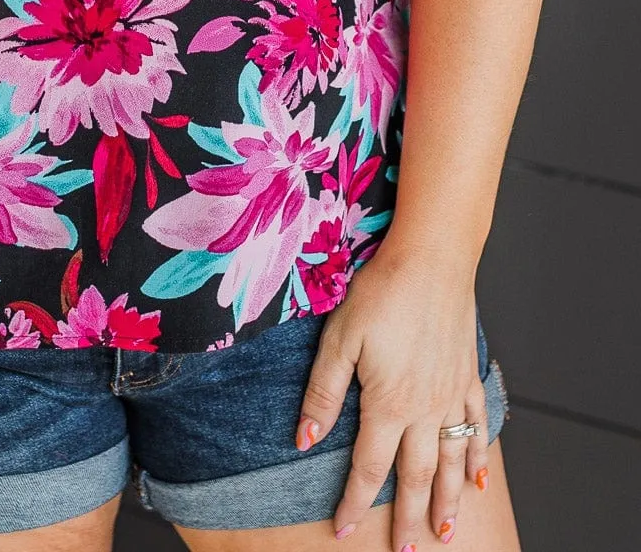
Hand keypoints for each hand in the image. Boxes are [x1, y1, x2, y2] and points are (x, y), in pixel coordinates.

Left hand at [296, 243, 489, 548]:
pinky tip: (479, 479)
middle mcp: (425, 408)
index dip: (353, 502)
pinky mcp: (467, 375)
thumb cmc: (381, 291)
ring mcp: (451, 394)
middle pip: (416, 476)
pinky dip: (479, 457)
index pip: (368, 467)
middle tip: (404, 551)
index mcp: (389, 403)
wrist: (432, 258)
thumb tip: (302, 441)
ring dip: (447, 500)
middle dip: (407, 517)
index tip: (342, 529)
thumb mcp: (339, 339)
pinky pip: (477, 426)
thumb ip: (323, 394)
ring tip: (444, 531)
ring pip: (453, 462)